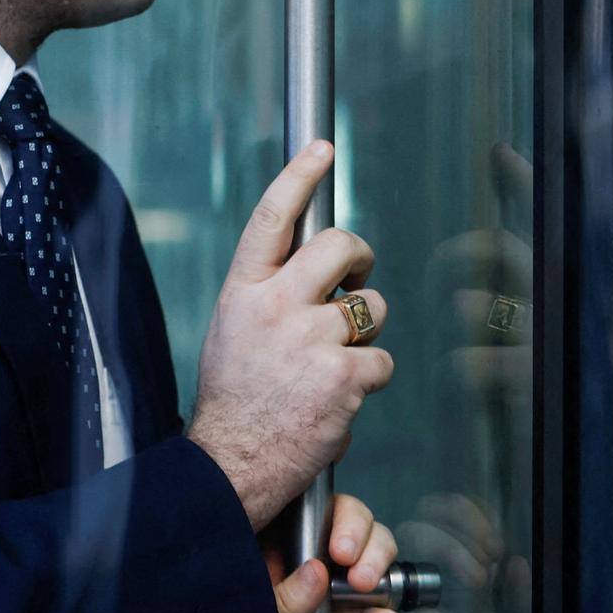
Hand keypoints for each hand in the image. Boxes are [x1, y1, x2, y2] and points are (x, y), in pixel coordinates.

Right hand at [187, 142, 393, 529]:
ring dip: (365, 330)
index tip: (322, 147)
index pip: (273, 218)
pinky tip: (338, 398)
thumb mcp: (234, 329)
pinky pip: (381, 359)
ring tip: (333, 361)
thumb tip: (316, 267)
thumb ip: (270, 292)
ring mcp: (312, 340)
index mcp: (243, 292)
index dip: (299, 177)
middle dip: (360, 257)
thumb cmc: (236, 399)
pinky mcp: (344, 376)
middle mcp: (276, 307)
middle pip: (340, 246)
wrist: (231, 464)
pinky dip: (369, 379)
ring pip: (370, 307)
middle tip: (356, 278)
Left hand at [208, 493, 404, 612]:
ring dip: (377, 567)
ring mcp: (347, 607)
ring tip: (361, 589)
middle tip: (349, 557)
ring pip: (381, 564)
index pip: (310, 515)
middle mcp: (319, 577)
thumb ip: (280, 606)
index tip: (332, 533)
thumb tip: (315, 571)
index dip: (330, 512)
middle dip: (362, 533)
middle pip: (357, 527)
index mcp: (280, 564)